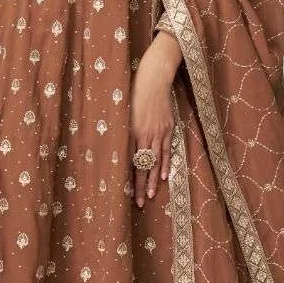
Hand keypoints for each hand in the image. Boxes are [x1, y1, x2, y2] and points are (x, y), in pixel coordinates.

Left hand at [130, 39, 179, 207]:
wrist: (152, 79)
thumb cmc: (133, 93)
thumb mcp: (122, 112)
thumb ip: (121, 130)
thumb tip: (115, 147)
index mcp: (130, 132)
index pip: (129, 162)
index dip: (129, 179)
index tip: (127, 194)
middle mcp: (144, 135)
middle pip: (142, 166)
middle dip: (141, 186)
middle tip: (140, 203)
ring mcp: (158, 133)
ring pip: (155, 161)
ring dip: (154, 180)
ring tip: (152, 196)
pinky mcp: (168, 128)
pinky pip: (167, 150)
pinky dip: (165, 164)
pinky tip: (164, 176)